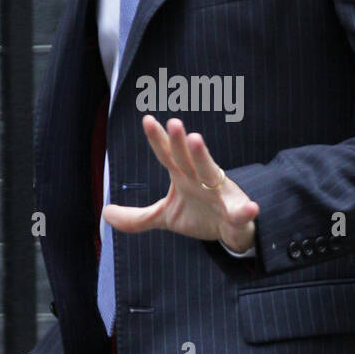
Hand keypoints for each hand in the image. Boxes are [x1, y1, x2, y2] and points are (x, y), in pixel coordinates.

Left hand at [101, 115, 258, 252]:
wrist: (231, 233)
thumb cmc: (200, 216)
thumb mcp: (165, 217)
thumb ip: (137, 217)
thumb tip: (105, 213)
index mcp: (184, 177)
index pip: (168, 155)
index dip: (158, 140)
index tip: (147, 120)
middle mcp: (201, 180)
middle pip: (188, 159)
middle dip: (180, 142)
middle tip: (172, 122)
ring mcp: (220, 195)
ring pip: (212, 174)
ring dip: (204, 158)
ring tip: (197, 140)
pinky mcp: (237, 214)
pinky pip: (241, 212)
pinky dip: (246, 210)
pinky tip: (250, 208)